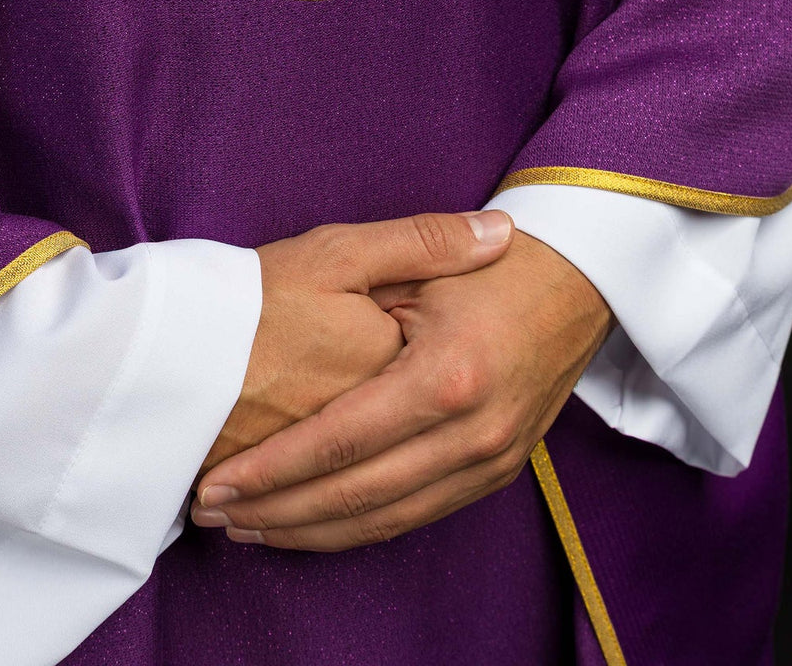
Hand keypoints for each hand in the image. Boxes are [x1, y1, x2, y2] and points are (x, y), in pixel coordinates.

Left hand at [193, 228, 609, 548]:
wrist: (579, 282)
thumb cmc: (493, 264)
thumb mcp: (427, 258)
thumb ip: (355, 302)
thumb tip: (289, 324)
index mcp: (446, 377)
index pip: (340, 441)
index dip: (273, 469)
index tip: (216, 482)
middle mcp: (472, 433)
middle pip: (356, 496)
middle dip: (276, 512)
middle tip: (213, 511)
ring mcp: (490, 460)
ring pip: (385, 520)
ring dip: (311, 532)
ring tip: (248, 527)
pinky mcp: (497, 473)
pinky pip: (417, 516)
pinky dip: (358, 528)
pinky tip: (314, 525)